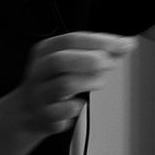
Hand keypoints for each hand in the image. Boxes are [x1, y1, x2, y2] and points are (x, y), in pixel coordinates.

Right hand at [16, 32, 136, 135]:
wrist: (27, 112)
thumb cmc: (55, 82)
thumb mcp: (72, 61)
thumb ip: (99, 53)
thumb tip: (127, 44)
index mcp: (46, 51)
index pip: (71, 39)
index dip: (100, 41)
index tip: (123, 44)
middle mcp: (40, 70)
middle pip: (60, 60)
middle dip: (90, 60)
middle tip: (110, 63)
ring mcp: (40, 93)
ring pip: (64, 85)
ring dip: (89, 82)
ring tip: (100, 82)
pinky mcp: (43, 114)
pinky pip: (61, 111)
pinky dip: (74, 108)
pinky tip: (78, 104)